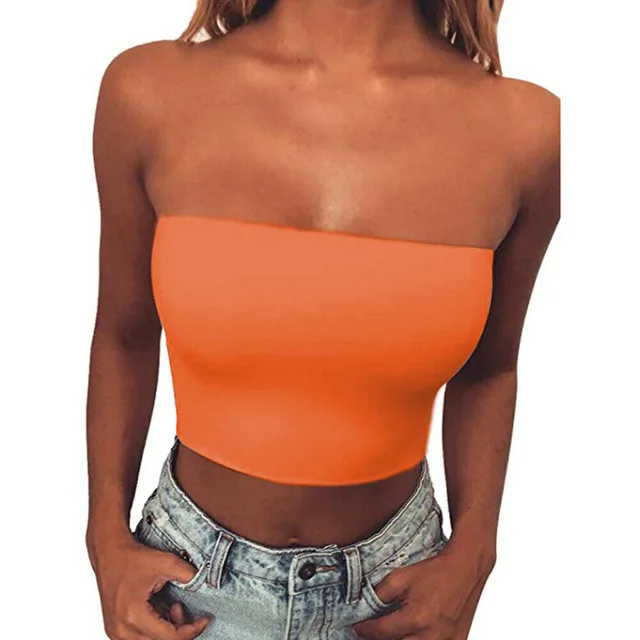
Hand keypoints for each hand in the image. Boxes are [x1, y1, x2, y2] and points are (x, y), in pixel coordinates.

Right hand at [89, 532, 210, 639]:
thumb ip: (188, 574)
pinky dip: (156, 628)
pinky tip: (160, 610)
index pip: (170, 637)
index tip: (204, 619)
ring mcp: (116, 632)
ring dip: (167, 629)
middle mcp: (121, 629)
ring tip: (171, 606)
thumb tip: (204, 583)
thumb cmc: (132, 557)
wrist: (109, 553)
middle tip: (182, 606)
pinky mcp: (115, 630)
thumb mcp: (165, 562)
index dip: (192, 630)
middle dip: (180, 628)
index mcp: (133, 615)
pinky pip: (141, 638)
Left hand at [351, 546, 492, 639]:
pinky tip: (412, 632)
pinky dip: (419, 639)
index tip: (357, 628)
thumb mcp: (400, 577)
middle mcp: (431, 635)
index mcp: (416, 618)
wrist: (465, 570)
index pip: (381, 632)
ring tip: (394, 631)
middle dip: (382, 639)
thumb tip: (364, 607)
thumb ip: (379, 593)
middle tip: (374, 633)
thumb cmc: (435, 572)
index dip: (365, 630)